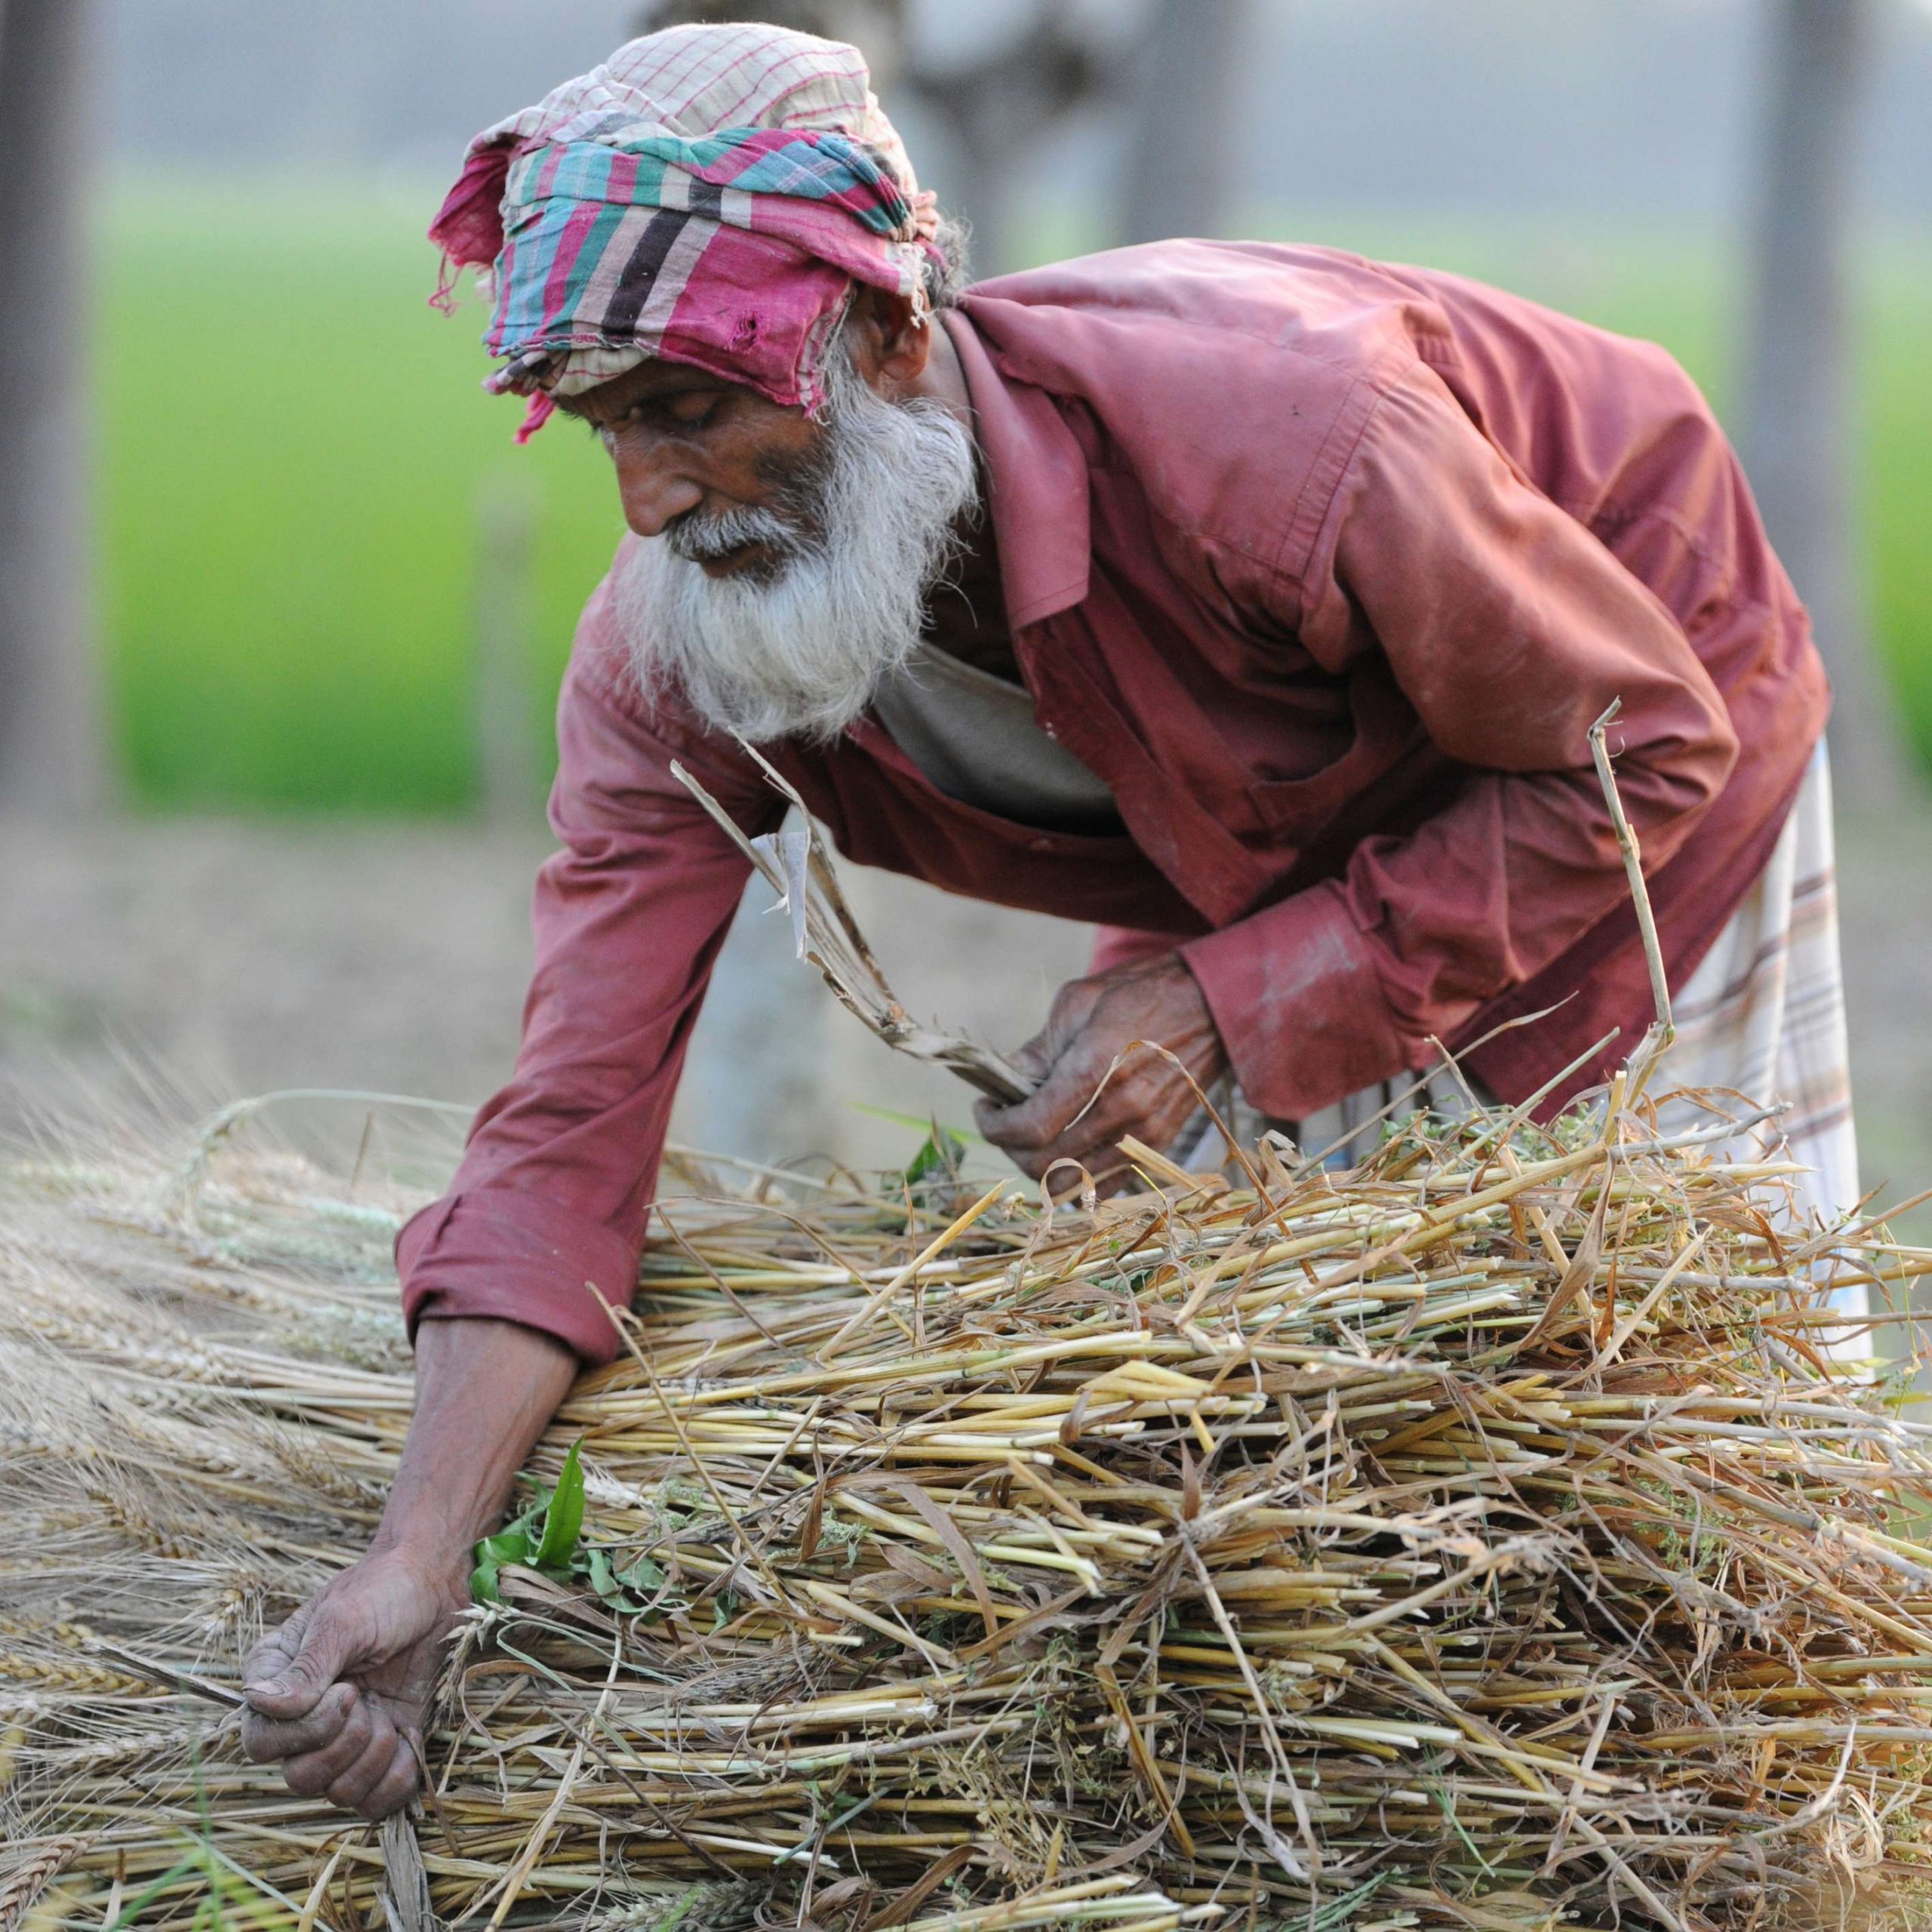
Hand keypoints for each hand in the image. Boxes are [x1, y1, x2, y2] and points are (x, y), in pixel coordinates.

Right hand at [241, 1544, 466, 1818]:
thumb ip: (307, 1667)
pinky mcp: (382, 1750)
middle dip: (343, 1745)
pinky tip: (408, 1739)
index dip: (305, 1731)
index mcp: (275, 1681)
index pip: (261, 1742)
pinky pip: (374, 1802)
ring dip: (372, 1757)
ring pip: (337, 1793)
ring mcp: (342, 1738)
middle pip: (298, 1777)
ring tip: (387, 1711)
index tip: (349, 1690)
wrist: (437, 1585)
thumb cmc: (384, 1591)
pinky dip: (395, 1780)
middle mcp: (301, 1718)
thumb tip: (258, 1702)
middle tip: (367, 1699)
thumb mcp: (344, 1620)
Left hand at [976, 953, 1227, 1190]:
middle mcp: (1122, 1111)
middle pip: (1044, 1164)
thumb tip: (1004, 1083)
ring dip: (1040, 1166)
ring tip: (1033, 1136)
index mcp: (1096, 1069)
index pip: (1029, 1128)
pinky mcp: (1159, 1146)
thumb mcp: (1077, 1003)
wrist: (1211, 1005)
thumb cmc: (1140, 992)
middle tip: (1005, 1122)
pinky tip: (1066, 1148)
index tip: (986, 1107)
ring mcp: (1144, 1135)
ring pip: (1072, 1184)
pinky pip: (1105, 1187)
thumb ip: (1037, 1050)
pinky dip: (1076, 1178)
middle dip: (1011, 1148)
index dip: (994, 1127)